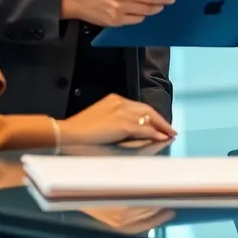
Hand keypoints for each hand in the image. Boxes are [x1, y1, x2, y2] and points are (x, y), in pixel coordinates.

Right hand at [58, 94, 175, 144]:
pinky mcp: (121, 124)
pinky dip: (154, 133)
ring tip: (170, 134)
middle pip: (147, 110)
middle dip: (160, 120)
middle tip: (170, 129)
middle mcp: (120, 102)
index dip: (150, 116)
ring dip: (161, 127)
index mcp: (114, 100)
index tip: (159, 123)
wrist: (67, 133)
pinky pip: (143, 129)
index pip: (138, 106)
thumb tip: (128, 128)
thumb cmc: (79, 131)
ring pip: (148, 118)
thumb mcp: (99, 121)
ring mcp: (121, 112)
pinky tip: (162, 138)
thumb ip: (114, 121)